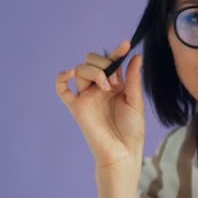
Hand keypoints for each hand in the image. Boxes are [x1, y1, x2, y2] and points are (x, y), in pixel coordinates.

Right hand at [56, 41, 144, 169]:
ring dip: (94, 72)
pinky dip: (62, 77)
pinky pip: (61, 89)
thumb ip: (133, 79)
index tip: (126, 44)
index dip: (117, 52)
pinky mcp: (76, 107)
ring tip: (107, 88)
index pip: (111, 62)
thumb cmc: (132, 130)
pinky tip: (71, 74)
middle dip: (103, 64)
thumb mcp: (136, 101)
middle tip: (115, 82)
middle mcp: (99, 88)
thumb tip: (136, 55)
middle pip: (92, 61)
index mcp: (115, 85)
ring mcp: (86, 96)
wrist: (122, 153)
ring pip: (80, 69)